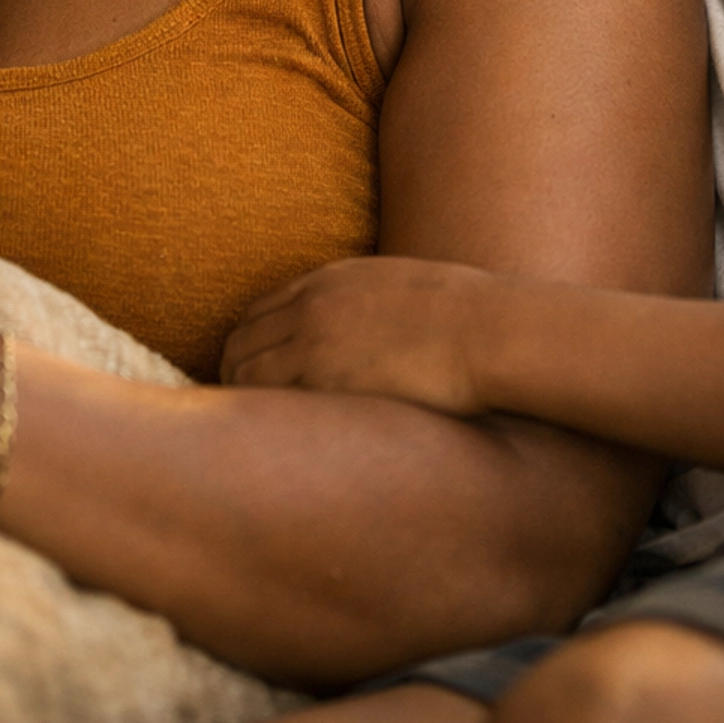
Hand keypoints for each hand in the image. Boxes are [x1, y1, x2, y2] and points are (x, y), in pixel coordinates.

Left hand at [220, 256, 498, 414]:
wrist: (487, 329)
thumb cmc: (469, 321)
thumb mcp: (408, 294)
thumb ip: (375, 310)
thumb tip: (384, 341)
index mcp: (333, 279)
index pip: (260, 311)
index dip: (251, 348)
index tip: (256, 380)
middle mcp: (313, 303)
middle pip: (239, 340)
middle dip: (235, 376)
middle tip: (247, 417)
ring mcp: (313, 338)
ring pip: (242, 370)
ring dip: (241, 401)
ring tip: (256, 438)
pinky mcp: (323, 377)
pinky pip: (264, 397)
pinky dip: (258, 417)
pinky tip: (270, 443)